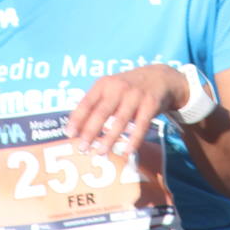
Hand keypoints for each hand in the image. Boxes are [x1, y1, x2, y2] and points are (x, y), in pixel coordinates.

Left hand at [67, 64, 188, 158]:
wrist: (160, 77)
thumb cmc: (128, 88)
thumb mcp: (110, 88)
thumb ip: (95, 104)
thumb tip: (74, 127)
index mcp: (104, 84)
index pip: (87, 102)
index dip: (77, 118)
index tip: (68, 134)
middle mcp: (118, 87)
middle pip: (101, 112)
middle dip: (90, 132)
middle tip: (82, 148)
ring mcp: (135, 95)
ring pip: (120, 120)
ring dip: (109, 138)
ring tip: (100, 153)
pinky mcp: (150, 104)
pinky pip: (141, 125)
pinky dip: (133, 140)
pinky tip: (126, 152)